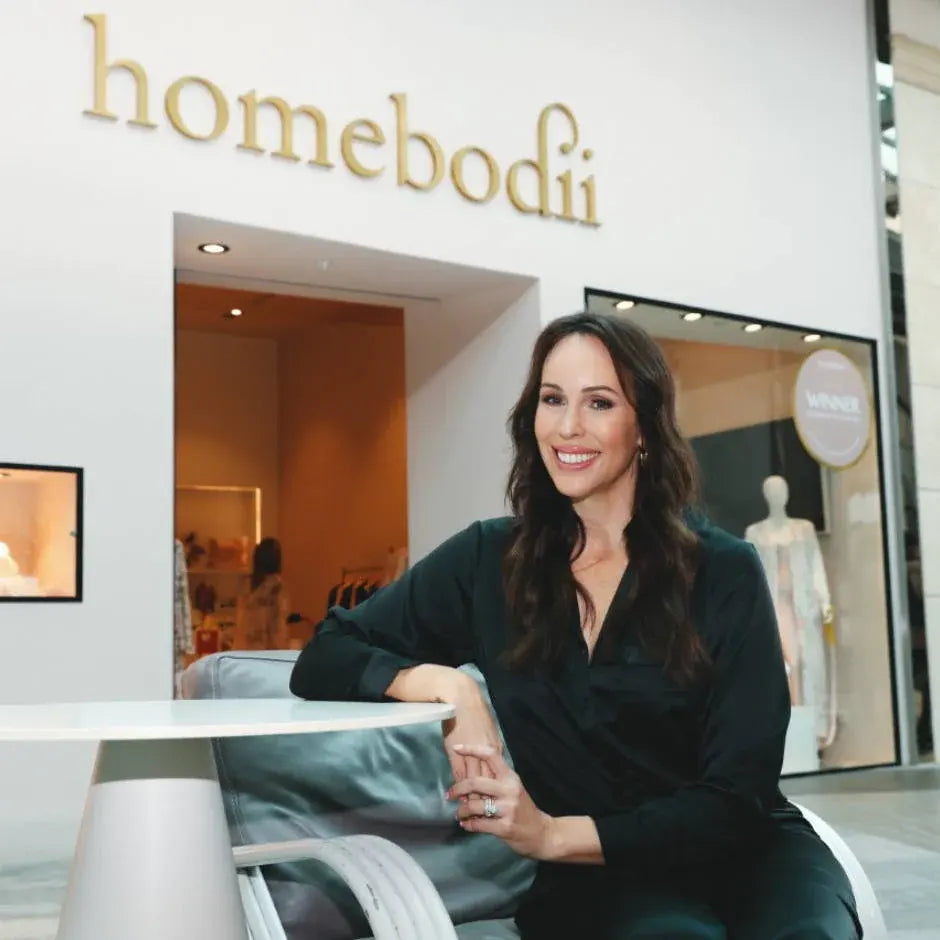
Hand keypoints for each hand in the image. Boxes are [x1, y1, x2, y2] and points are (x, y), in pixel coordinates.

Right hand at [441, 678, 502, 804]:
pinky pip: (460, 774)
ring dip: (470, 797)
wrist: (462, 699)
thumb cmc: (473, 714)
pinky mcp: (457, 751)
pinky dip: (459, 787)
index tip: (494, 806)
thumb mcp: (485, 733)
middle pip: (488, 783)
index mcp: (495, 749)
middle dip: (485, 800)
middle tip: (482, 817)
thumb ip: (487, 749)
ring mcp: (472, 753)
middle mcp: (486, 754)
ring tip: (466, 813)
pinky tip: (456, 797)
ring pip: (473, 782)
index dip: (494, 792)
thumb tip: (487, 765)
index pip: (496, 777)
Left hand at [446, 743, 554, 859]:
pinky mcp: (505, 827)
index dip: (472, 749)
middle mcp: (509, 789)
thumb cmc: (523, 809)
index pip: (490, 755)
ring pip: (474, 805)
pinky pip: (479, 824)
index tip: (456, 747)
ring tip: (459, 814)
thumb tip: (469, 774)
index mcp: (510, 777)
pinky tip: (466, 824)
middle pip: (476, 782)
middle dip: (458, 788)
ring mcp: (508, 808)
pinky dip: (469, 824)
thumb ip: (495, 780)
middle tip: (449, 794)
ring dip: (462, 810)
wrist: (541, 833)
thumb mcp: (513, 789)